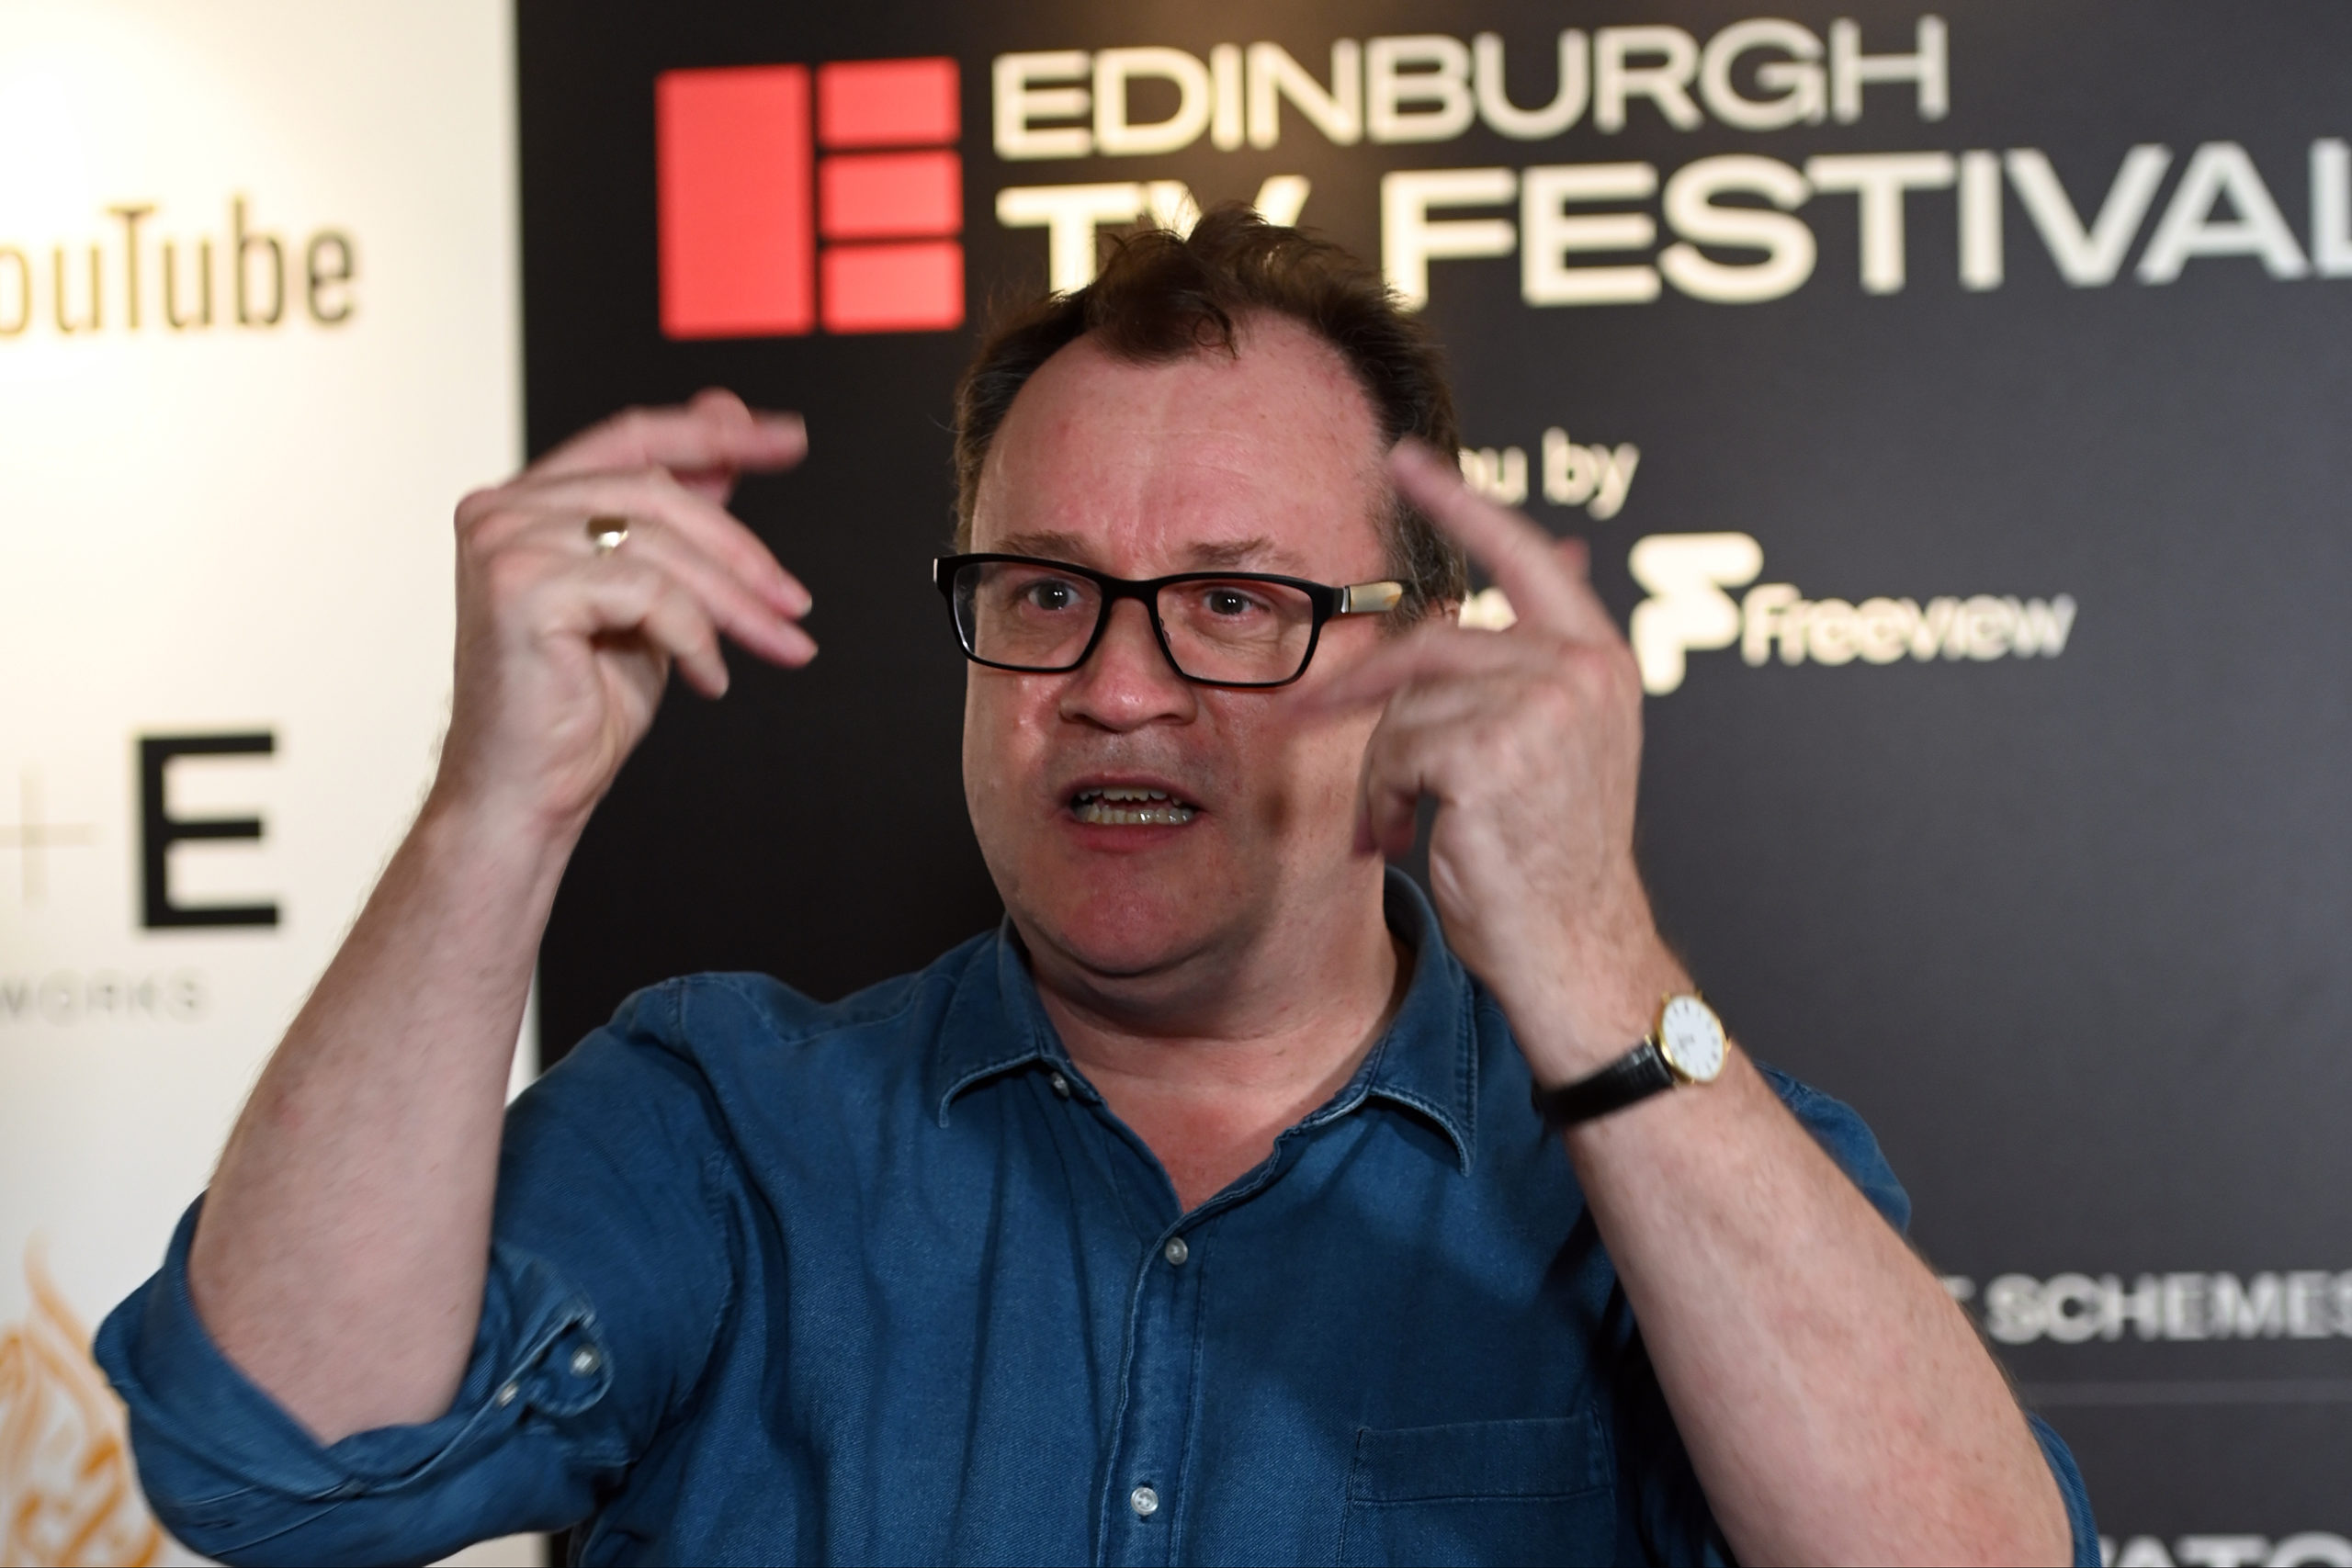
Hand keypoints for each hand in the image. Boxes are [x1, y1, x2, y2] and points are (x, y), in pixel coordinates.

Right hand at [432, 389, 816, 841]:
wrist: (528, 793)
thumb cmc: (579, 708)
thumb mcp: (651, 602)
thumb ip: (678, 525)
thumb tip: (729, 447)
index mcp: (528, 502)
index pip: (633, 438)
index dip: (716, 432)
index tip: (787, 438)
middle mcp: (504, 510)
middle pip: (659, 491)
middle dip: (743, 549)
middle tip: (793, 601)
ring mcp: (505, 541)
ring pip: (663, 542)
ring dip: (736, 601)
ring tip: (773, 645)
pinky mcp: (521, 585)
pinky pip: (650, 591)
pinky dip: (695, 637)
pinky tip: (706, 678)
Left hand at [1306, 439, 1685, 1082]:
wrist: (1577, 950)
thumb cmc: (1553, 862)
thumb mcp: (1553, 748)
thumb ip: (1520, 672)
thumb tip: (1486, 591)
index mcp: (1597, 660)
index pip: (1520, 556)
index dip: (1458, 503)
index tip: (1405, 460)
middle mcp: (1579, 671)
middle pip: (1431, 642)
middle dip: (1360, 687)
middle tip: (1309, 716)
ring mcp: (1541, 708)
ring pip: (1406, 705)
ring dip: (1382, 771)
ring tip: (1398, 823)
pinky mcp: (1492, 752)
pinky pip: (1396, 751)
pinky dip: (1383, 799)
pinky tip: (1405, 838)